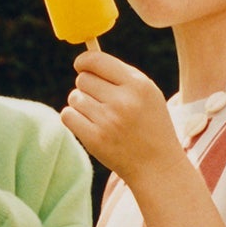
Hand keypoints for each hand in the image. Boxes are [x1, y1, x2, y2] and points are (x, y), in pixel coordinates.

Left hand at [60, 47, 181, 186]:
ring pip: (74, 97)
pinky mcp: (94, 139)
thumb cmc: (150, 125)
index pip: (97, 60)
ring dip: (81, 104)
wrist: (157, 166)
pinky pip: (67, 115)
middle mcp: (123, 101)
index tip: (81, 65)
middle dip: (87, 87)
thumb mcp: (147, 94)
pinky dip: (74, 119)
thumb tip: (85, 61)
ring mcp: (108, 121)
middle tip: (100, 100)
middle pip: (83, 79)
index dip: (84, 61)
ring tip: (99, 115)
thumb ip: (120, 74)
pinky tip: (89, 125)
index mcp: (138, 85)